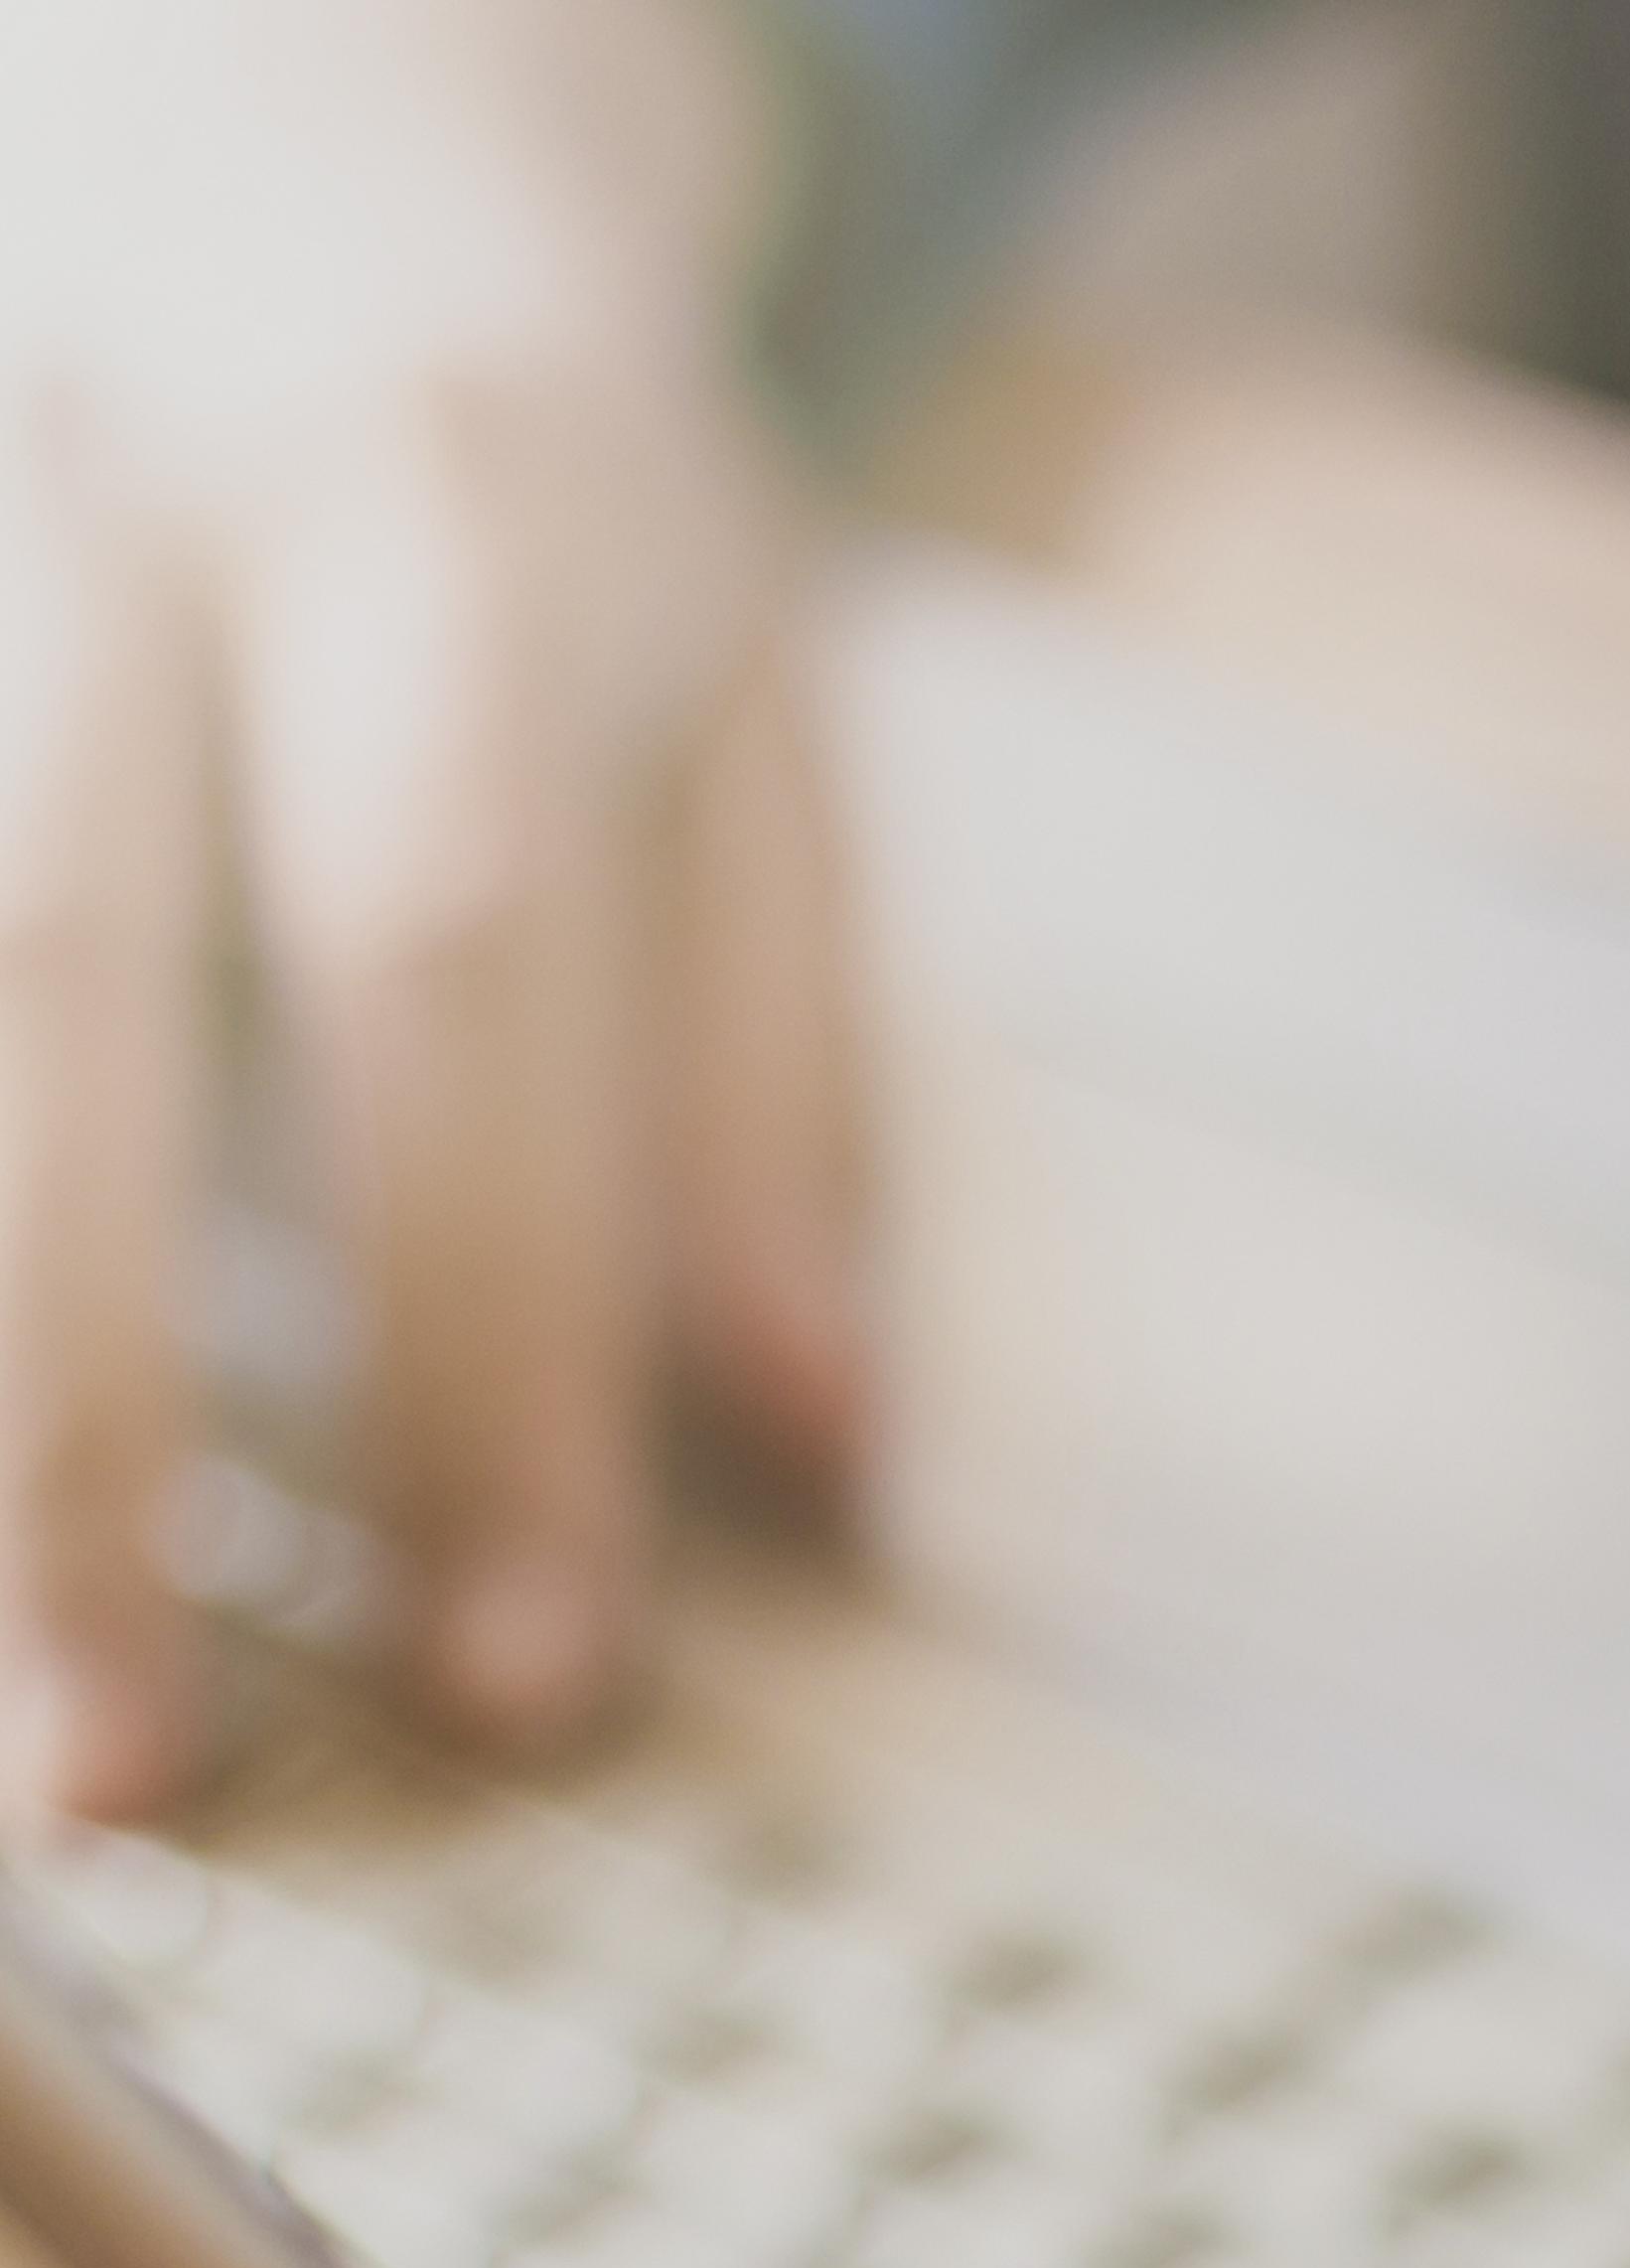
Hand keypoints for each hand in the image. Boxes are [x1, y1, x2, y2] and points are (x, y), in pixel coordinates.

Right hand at [0, 0, 862, 1820]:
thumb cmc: (517, 404)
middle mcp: (117, 463)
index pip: (456, 976)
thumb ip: (778, 1052)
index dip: (481, 1343)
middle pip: (53, 970)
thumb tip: (832, 1444)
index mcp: (444, 507)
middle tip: (120, 1781)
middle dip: (76, 1409)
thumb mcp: (738, 667)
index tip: (520, 1676)